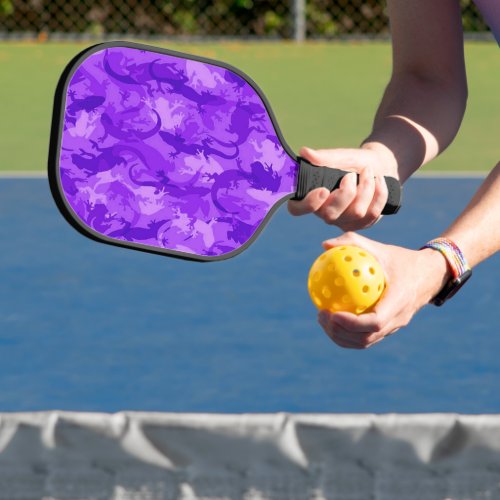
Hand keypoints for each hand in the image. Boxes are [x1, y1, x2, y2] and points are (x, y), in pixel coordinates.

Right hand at [288, 145, 397, 230]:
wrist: (379, 166)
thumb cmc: (354, 162)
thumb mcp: (341, 156)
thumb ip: (324, 157)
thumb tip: (304, 152)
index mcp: (312, 196)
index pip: (297, 209)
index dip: (308, 204)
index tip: (323, 190)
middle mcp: (324, 212)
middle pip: (330, 215)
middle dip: (346, 193)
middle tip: (351, 174)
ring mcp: (343, 221)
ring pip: (356, 213)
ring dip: (366, 187)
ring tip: (368, 172)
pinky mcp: (362, 224)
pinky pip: (372, 214)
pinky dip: (379, 193)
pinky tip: (379, 181)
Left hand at [316, 232, 450, 348]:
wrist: (429, 275)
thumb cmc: (401, 260)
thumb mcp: (380, 248)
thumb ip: (353, 243)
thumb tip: (324, 245)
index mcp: (399, 301)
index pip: (375, 322)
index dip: (352, 323)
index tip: (332, 313)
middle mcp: (398, 319)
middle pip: (366, 338)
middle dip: (340, 332)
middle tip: (321, 315)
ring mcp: (394, 327)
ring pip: (365, 342)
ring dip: (341, 336)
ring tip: (323, 319)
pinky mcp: (389, 329)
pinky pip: (366, 337)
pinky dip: (347, 334)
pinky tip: (332, 319)